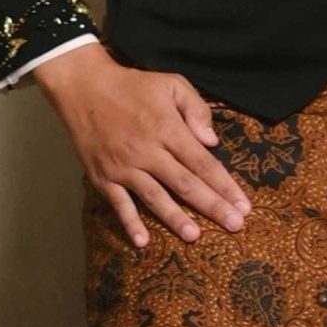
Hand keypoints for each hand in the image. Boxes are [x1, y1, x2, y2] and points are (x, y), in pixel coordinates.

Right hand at [33, 45, 251, 248]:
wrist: (84, 87)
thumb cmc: (133, 86)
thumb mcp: (170, 84)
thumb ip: (195, 109)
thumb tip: (212, 142)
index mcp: (166, 128)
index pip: (202, 162)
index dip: (224, 185)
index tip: (243, 205)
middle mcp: (147, 151)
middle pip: (185, 184)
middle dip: (213, 206)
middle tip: (235, 226)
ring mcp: (124, 167)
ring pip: (155, 197)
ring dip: (176, 218)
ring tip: (195, 237)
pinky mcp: (103, 176)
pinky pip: (119, 204)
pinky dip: (130, 223)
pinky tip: (143, 242)